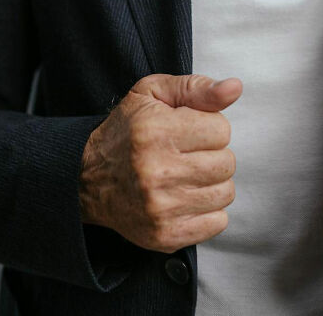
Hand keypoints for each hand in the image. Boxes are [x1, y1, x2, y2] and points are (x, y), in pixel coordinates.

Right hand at [79, 73, 242, 253]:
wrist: (87, 178)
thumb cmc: (126, 129)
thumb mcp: (153, 93)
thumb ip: (196, 87)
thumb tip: (235, 87)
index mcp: (156, 131)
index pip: (221, 130)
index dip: (209, 126)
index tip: (189, 130)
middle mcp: (157, 171)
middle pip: (226, 163)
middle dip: (212, 154)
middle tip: (187, 153)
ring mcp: (160, 208)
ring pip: (225, 193)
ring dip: (212, 182)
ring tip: (187, 174)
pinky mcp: (165, 236)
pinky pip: (218, 222)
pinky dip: (208, 209)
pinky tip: (186, 197)